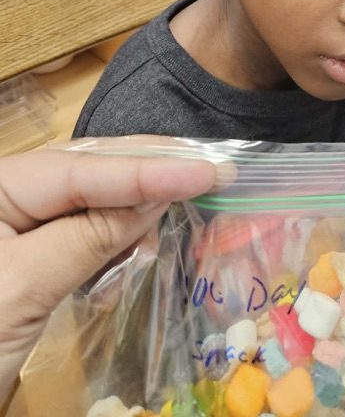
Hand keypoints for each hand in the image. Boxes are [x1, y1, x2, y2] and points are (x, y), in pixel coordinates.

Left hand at [0, 145, 216, 402]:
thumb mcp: (20, 290)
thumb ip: (87, 235)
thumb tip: (154, 197)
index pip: (81, 167)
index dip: (148, 167)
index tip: (208, 168)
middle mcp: (5, 194)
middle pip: (86, 167)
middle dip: (148, 165)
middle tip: (213, 165)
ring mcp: (14, 224)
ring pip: (87, 193)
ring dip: (139, 190)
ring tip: (193, 180)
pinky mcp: (27, 257)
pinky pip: (80, 226)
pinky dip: (119, 224)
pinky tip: (150, 220)